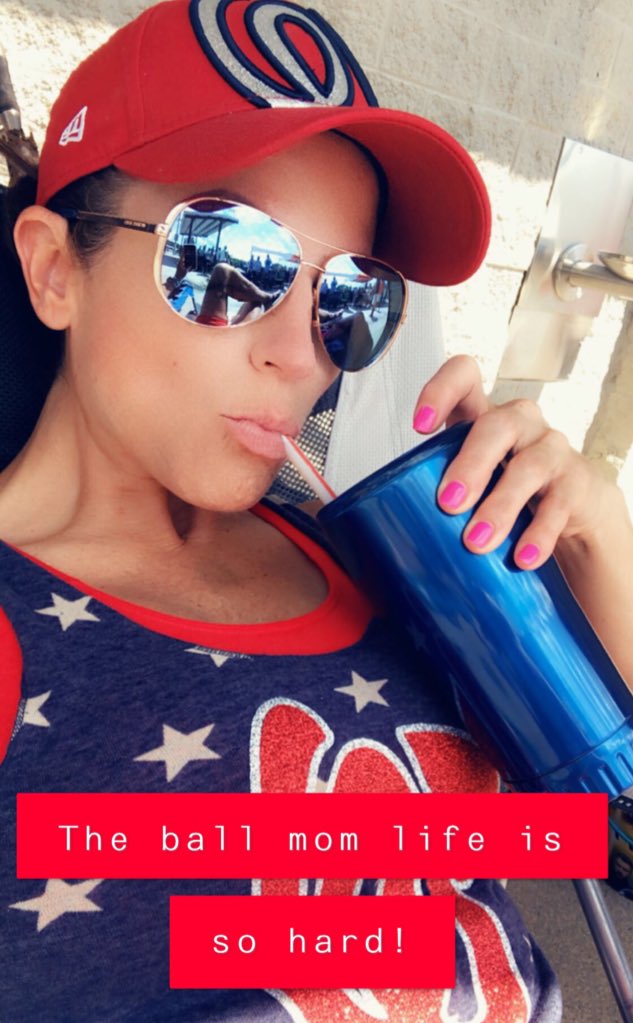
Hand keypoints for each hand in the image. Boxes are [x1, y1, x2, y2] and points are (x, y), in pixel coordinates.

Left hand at [412, 355, 620, 569]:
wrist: (573, 509)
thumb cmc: (506, 488)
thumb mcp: (473, 480)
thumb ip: (438, 490)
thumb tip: (385, 535)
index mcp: (483, 416)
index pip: (465, 376)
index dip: (441, 391)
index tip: (420, 426)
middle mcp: (520, 423)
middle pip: (497, 425)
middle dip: (471, 465)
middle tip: (449, 503)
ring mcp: (553, 450)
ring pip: (530, 466)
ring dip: (501, 505)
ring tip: (478, 541)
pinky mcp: (577, 484)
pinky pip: (559, 506)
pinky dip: (538, 534)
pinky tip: (521, 558)